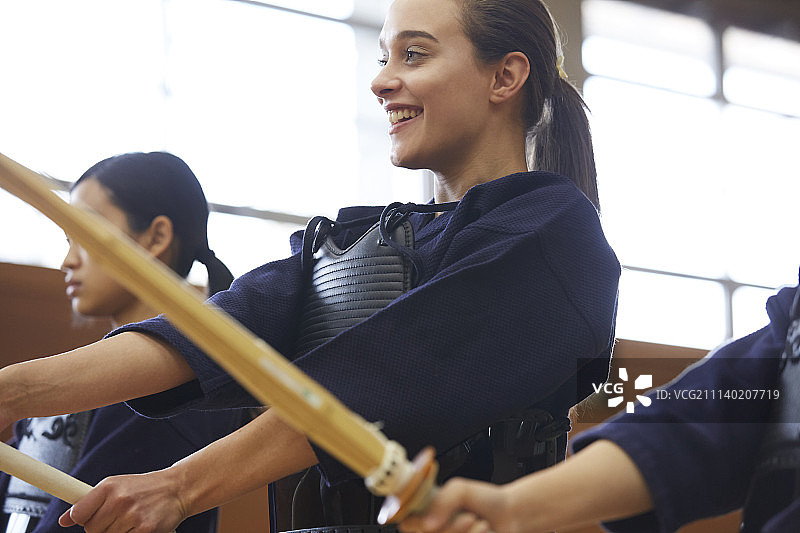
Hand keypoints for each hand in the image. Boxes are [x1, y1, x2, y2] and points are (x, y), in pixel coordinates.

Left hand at [59, 470, 185, 532]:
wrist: (177, 489)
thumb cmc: (145, 488)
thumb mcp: (116, 485)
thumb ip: (90, 501)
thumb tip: (64, 520)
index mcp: (109, 487)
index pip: (79, 513)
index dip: (83, 518)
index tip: (90, 517)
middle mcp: (119, 500)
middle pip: (91, 530)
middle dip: (102, 527)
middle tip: (117, 518)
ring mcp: (132, 517)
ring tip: (130, 520)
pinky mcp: (145, 530)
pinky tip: (138, 527)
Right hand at [398, 478, 509, 532]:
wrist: (512, 515)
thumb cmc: (487, 501)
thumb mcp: (460, 489)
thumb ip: (441, 500)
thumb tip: (428, 523)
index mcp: (429, 512)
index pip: (406, 523)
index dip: (416, 523)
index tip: (429, 520)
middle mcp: (437, 529)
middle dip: (450, 529)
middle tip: (467, 517)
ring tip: (478, 523)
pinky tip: (483, 531)